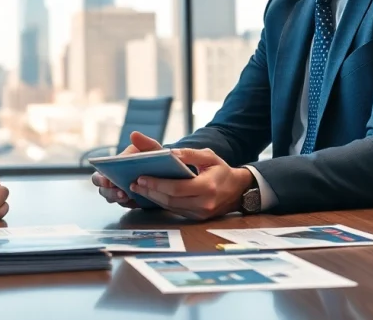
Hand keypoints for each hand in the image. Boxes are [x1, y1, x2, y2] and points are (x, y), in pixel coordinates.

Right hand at [91, 131, 161, 208]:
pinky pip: (126, 204)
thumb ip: (145, 142)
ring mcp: (122, 190)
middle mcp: (114, 179)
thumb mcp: (152, 148)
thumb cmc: (154, 156)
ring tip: (127, 196)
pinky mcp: (131, 200)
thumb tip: (134, 134)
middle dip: (108, 191)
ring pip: (111, 197)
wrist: (168, 169)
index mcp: (114, 165)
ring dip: (117, 198)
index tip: (107, 181)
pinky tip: (135, 201)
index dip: (101, 179)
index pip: (100, 173)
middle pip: (103, 188)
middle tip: (119, 192)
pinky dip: (129, 203)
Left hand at [129, 148, 251, 219]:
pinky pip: (175, 210)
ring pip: (171, 207)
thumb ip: (190, 154)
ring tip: (138, 188)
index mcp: (207, 187)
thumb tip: (171, 153)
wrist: (238, 190)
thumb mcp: (209, 156)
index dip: (157, 184)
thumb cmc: (222, 170)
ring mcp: (200, 213)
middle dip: (150, 191)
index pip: (176, 188)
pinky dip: (161, 202)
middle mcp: (204, 204)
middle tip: (134, 183)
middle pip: (170, 200)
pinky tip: (151, 194)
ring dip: (153, 198)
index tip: (141, 177)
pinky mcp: (196, 217)